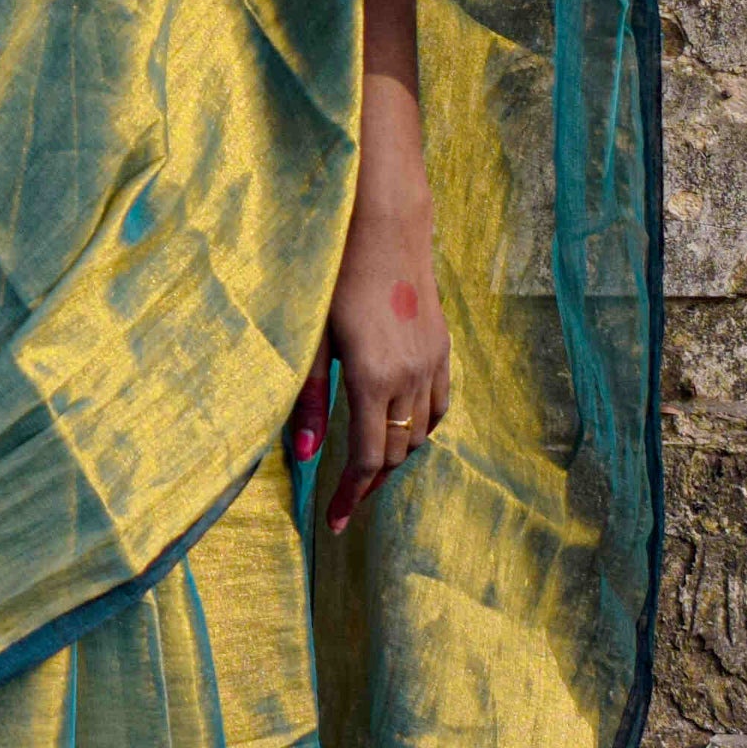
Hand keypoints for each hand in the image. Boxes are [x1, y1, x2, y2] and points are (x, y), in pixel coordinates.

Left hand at [285, 206, 449, 536]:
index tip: (334, 523)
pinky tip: (400, 426)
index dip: (350, 497)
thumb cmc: (333, 275)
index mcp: (373, 380)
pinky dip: (420, 426)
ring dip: (395, 455)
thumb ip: (308, 399)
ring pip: (420, 433)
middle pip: (395, 453)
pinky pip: (439, 405)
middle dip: (369, 483)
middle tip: (343, 500)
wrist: (383, 223)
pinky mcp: (443, 346)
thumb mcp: (310, 339)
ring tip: (367, 467)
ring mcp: (432, 361)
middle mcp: (410, 377)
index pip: (366, 459)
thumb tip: (304, 456)